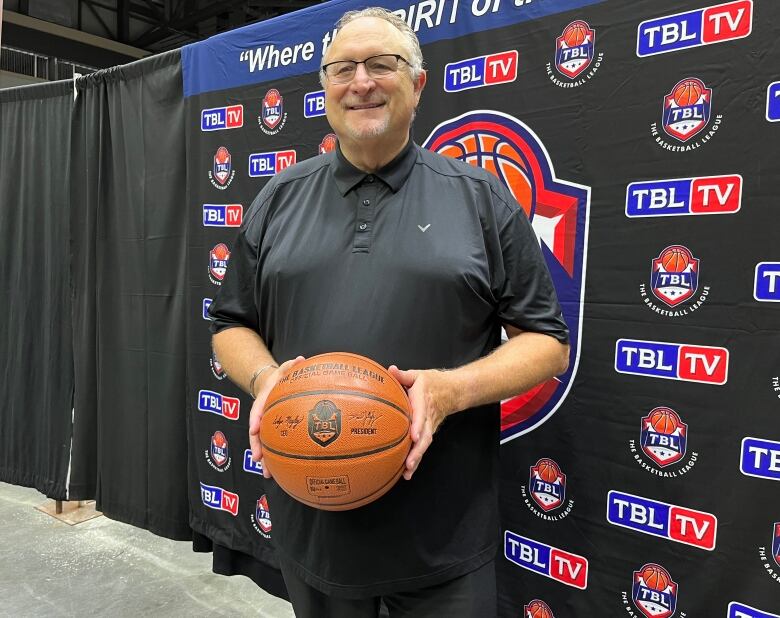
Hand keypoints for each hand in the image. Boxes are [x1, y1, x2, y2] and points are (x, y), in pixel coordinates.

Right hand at [249, 356, 305, 477]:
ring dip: (264, 459)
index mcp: (262, 400)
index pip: (257, 409)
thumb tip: (301, 359)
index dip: (255, 419)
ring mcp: (264, 425)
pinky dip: (274, 459)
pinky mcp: (271, 433)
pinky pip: (272, 446)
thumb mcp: (284, 369)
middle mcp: (261, 415)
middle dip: (256, 446)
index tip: (254, 428)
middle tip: (259, 459)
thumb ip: (291, 366)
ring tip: (267, 474)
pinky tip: (279, 472)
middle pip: (256, 432)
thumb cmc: (280, 379)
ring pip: (262, 444)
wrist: (270, 385)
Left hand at [388, 366, 459, 479]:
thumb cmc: (431, 383)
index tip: (413, 436)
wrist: (453, 391)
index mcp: (424, 401)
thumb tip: (390, 371)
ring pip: (425, 444)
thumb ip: (403, 375)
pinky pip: (423, 447)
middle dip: (418, 450)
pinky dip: (417, 459)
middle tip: (409, 463)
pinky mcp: (429, 433)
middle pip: (425, 436)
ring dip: (417, 458)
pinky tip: (407, 472)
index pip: (422, 414)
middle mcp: (428, 417)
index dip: (418, 425)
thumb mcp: (418, 375)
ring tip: (407, 472)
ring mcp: (430, 427)